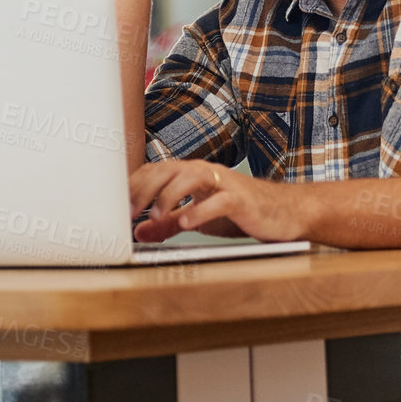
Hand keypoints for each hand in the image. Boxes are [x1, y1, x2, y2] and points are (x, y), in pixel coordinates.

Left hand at [128, 159, 310, 242]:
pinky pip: (219, 200)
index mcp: (192, 175)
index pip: (155, 171)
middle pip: (168, 170)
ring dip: (169, 196)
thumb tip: (139, 231)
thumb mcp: (199, 218)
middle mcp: (206, 173)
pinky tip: (186, 222)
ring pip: (191, 177)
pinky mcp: (242, 200)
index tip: (116, 206)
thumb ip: (169, 223)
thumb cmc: (242, 211)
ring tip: (156, 215)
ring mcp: (225, 184)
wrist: (284, 213)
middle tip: (128, 211)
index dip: (133, 185)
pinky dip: (200, 210)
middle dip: (145, 189)